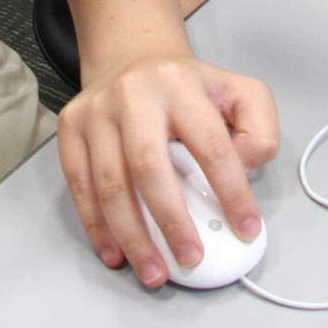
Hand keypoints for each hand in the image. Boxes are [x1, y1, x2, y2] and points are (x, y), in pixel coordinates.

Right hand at [57, 49, 278, 287]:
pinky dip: (98, 227)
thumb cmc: (188, 87)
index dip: (231, 192)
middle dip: (171, 221)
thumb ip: (257, 130)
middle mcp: (133, 94)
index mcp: (180, 84)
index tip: (245, 229)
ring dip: (133, 237)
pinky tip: (116, 253)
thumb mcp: (238, 92)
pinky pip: (80, 187)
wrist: (130, 56)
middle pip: (149, 166)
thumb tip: (243, 173)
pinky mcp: (70, 128)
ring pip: (110, 184)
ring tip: (154, 271)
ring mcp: (96, 111)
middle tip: (190, 258)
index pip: (211, 145)